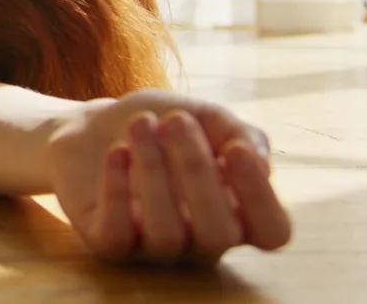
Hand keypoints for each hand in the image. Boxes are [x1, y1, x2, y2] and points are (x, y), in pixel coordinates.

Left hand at [43, 90, 292, 263]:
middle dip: (197, 171)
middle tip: (175, 119)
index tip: (236, 149)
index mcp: (237, 214)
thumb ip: (239, 132)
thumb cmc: (161, 125)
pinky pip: (117, 237)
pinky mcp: (110, 246)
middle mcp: (202, 241)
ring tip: (140, 124)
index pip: (272, 232)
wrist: (94, 125)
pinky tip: (116, 151)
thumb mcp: (204, 115)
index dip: (261, 198)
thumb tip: (260, 162)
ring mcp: (156, 249)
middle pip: (219, 234)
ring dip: (153, 170)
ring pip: (168, 234)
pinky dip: (117, 191)